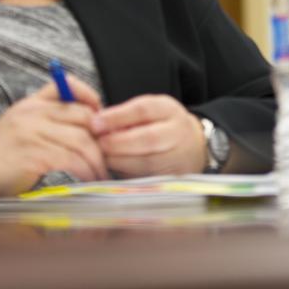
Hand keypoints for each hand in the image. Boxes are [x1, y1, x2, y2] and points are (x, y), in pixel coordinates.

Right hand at [0, 75, 105, 198]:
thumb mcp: (21, 131)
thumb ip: (48, 123)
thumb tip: (88, 127)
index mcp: (29, 104)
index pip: (67, 84)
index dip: (90, 97)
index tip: (101, 119)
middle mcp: (31, 112)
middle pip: (82, 115)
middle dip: (101, 136)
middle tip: (108, 154)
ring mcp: (32, 132)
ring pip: (81, 139)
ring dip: (97, 159)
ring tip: (100, 173)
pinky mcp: (34, 154)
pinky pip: (72, 158)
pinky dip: (86, 170)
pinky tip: (89, 178)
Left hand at [89, 94, 205, 177]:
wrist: (192, 148)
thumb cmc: (163, 127)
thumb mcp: (150, 111)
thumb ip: (126, 114)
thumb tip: (97, 124)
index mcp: (169, 111)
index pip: (144, 110)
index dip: (118, 117)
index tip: (96, 123)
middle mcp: (177, 134)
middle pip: (148, 138)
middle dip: (118, 143)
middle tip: (98, 143)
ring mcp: (177, 158)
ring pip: (145, 162)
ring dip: (119, 160)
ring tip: (103, 156)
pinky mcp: (171, 178)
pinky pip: (146, 177)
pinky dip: (126, 173)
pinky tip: (116, 168)